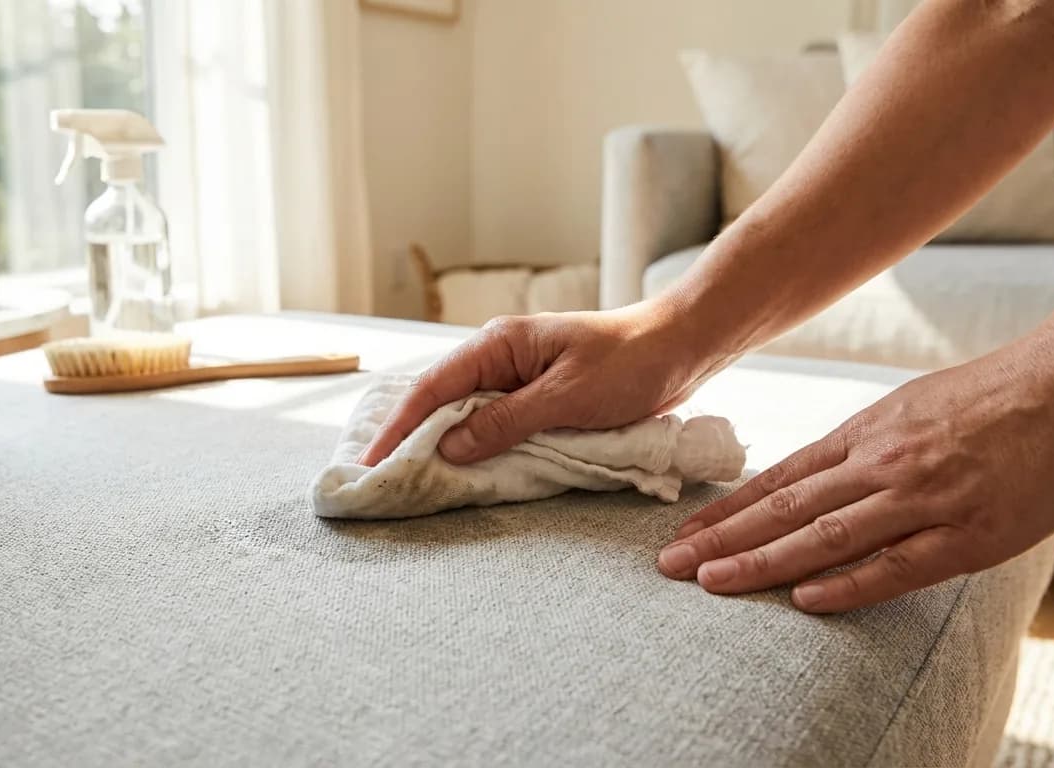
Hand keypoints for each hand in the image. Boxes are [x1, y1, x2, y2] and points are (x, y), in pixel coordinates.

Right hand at [358, 304, 714, 466]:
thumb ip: (506, 422)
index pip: (433, 389)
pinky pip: (494, 426)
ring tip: (409, 483)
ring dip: (441, 448)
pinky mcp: (537, 400)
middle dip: (410, 440)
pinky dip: (476, 449)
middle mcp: (499, 358)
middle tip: (380, 481)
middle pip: (440, 403)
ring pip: (465, 417)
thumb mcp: (566, 396)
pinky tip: (461, 473)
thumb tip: (448, 447)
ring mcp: (517, 379)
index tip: (372, 464)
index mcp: (499, 344)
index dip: (399, 428)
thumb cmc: (630, 362)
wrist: (681, 346)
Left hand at [656, 337, 1053, 612]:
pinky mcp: (969, 533)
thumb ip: (864, 446)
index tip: (684, 535)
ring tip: (711, 583)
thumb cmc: (994, 395)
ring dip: (761, 562)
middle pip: (785, 509)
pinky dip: (848, 583)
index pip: (778, 480)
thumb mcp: (911, 408)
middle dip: (721, 539)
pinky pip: (897, 565)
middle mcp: (881, 464)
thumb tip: (820, 477)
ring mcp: (923, 498)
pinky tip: (803, 598)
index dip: (726, 512)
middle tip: (669, 565)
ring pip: (825, 536)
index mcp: (866, 434)